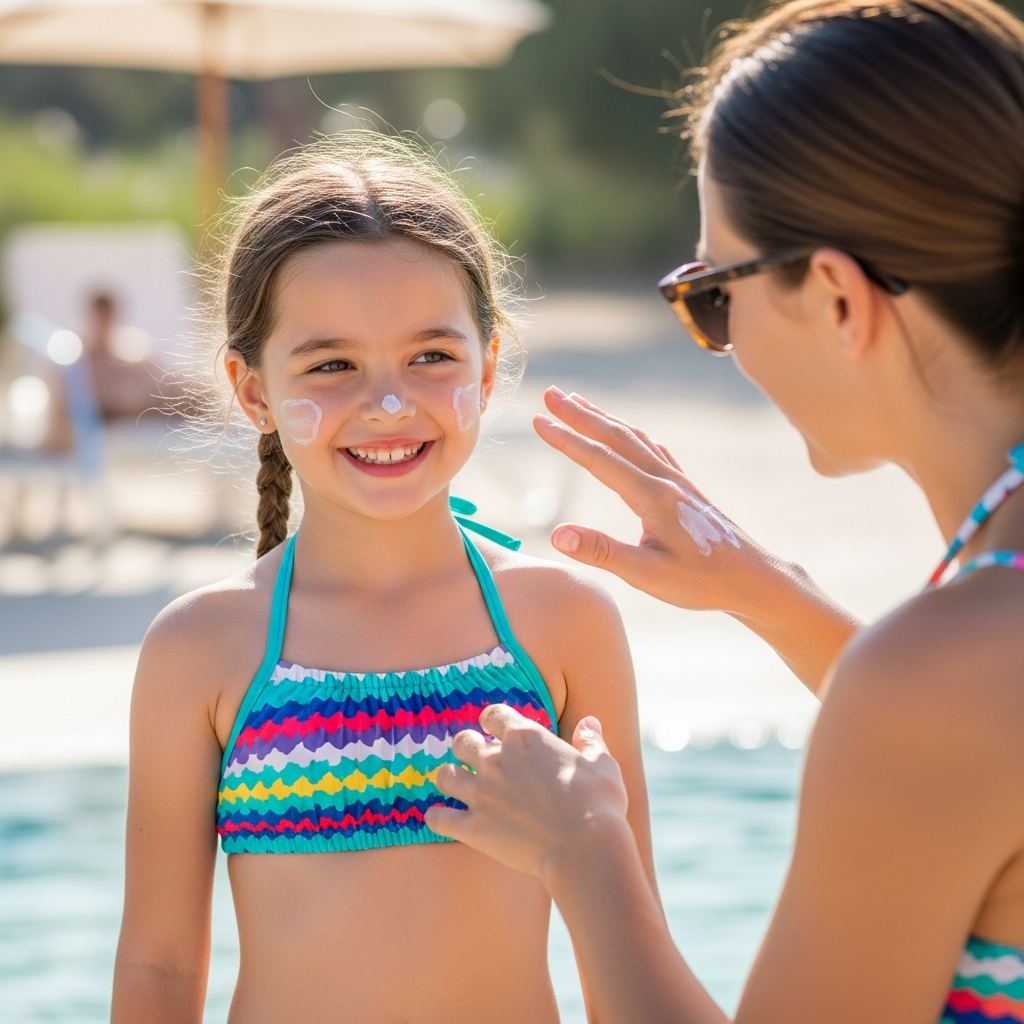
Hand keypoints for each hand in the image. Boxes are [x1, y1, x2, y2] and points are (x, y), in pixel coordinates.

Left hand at [425, 705, 628, 883]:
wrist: (584, 847)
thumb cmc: (598, 804)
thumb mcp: (603, 765)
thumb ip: (591, 741)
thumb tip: (590, 723)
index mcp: (525, 737)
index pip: (493, 714)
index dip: (492, 721)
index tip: (495, 730)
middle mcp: (496, 759)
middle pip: (462, 741)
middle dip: (467, 748)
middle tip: (476, 760)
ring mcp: (481, 792)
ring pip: (445, 775)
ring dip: (450, 778)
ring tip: (457, 785)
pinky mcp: (473, 826)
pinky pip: (438, 817)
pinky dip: (437, 817)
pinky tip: (442, 818)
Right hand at [534, 387, 860, 690]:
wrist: (755, 579)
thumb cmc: (703, 582)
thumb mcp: (648, 576)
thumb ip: (602, 553)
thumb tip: (556, 534)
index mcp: (652, 497)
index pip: (600, 460)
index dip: (566, 440)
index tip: (538, 420)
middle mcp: (664, 480)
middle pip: (615, 437)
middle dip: (579, 414)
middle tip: (549, 393)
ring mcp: (677, 481)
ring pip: (634, 438)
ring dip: (602, 418)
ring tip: (577, 403)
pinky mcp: (686, 489)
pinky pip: (651, 448)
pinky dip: (629, 433)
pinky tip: (627, 433)